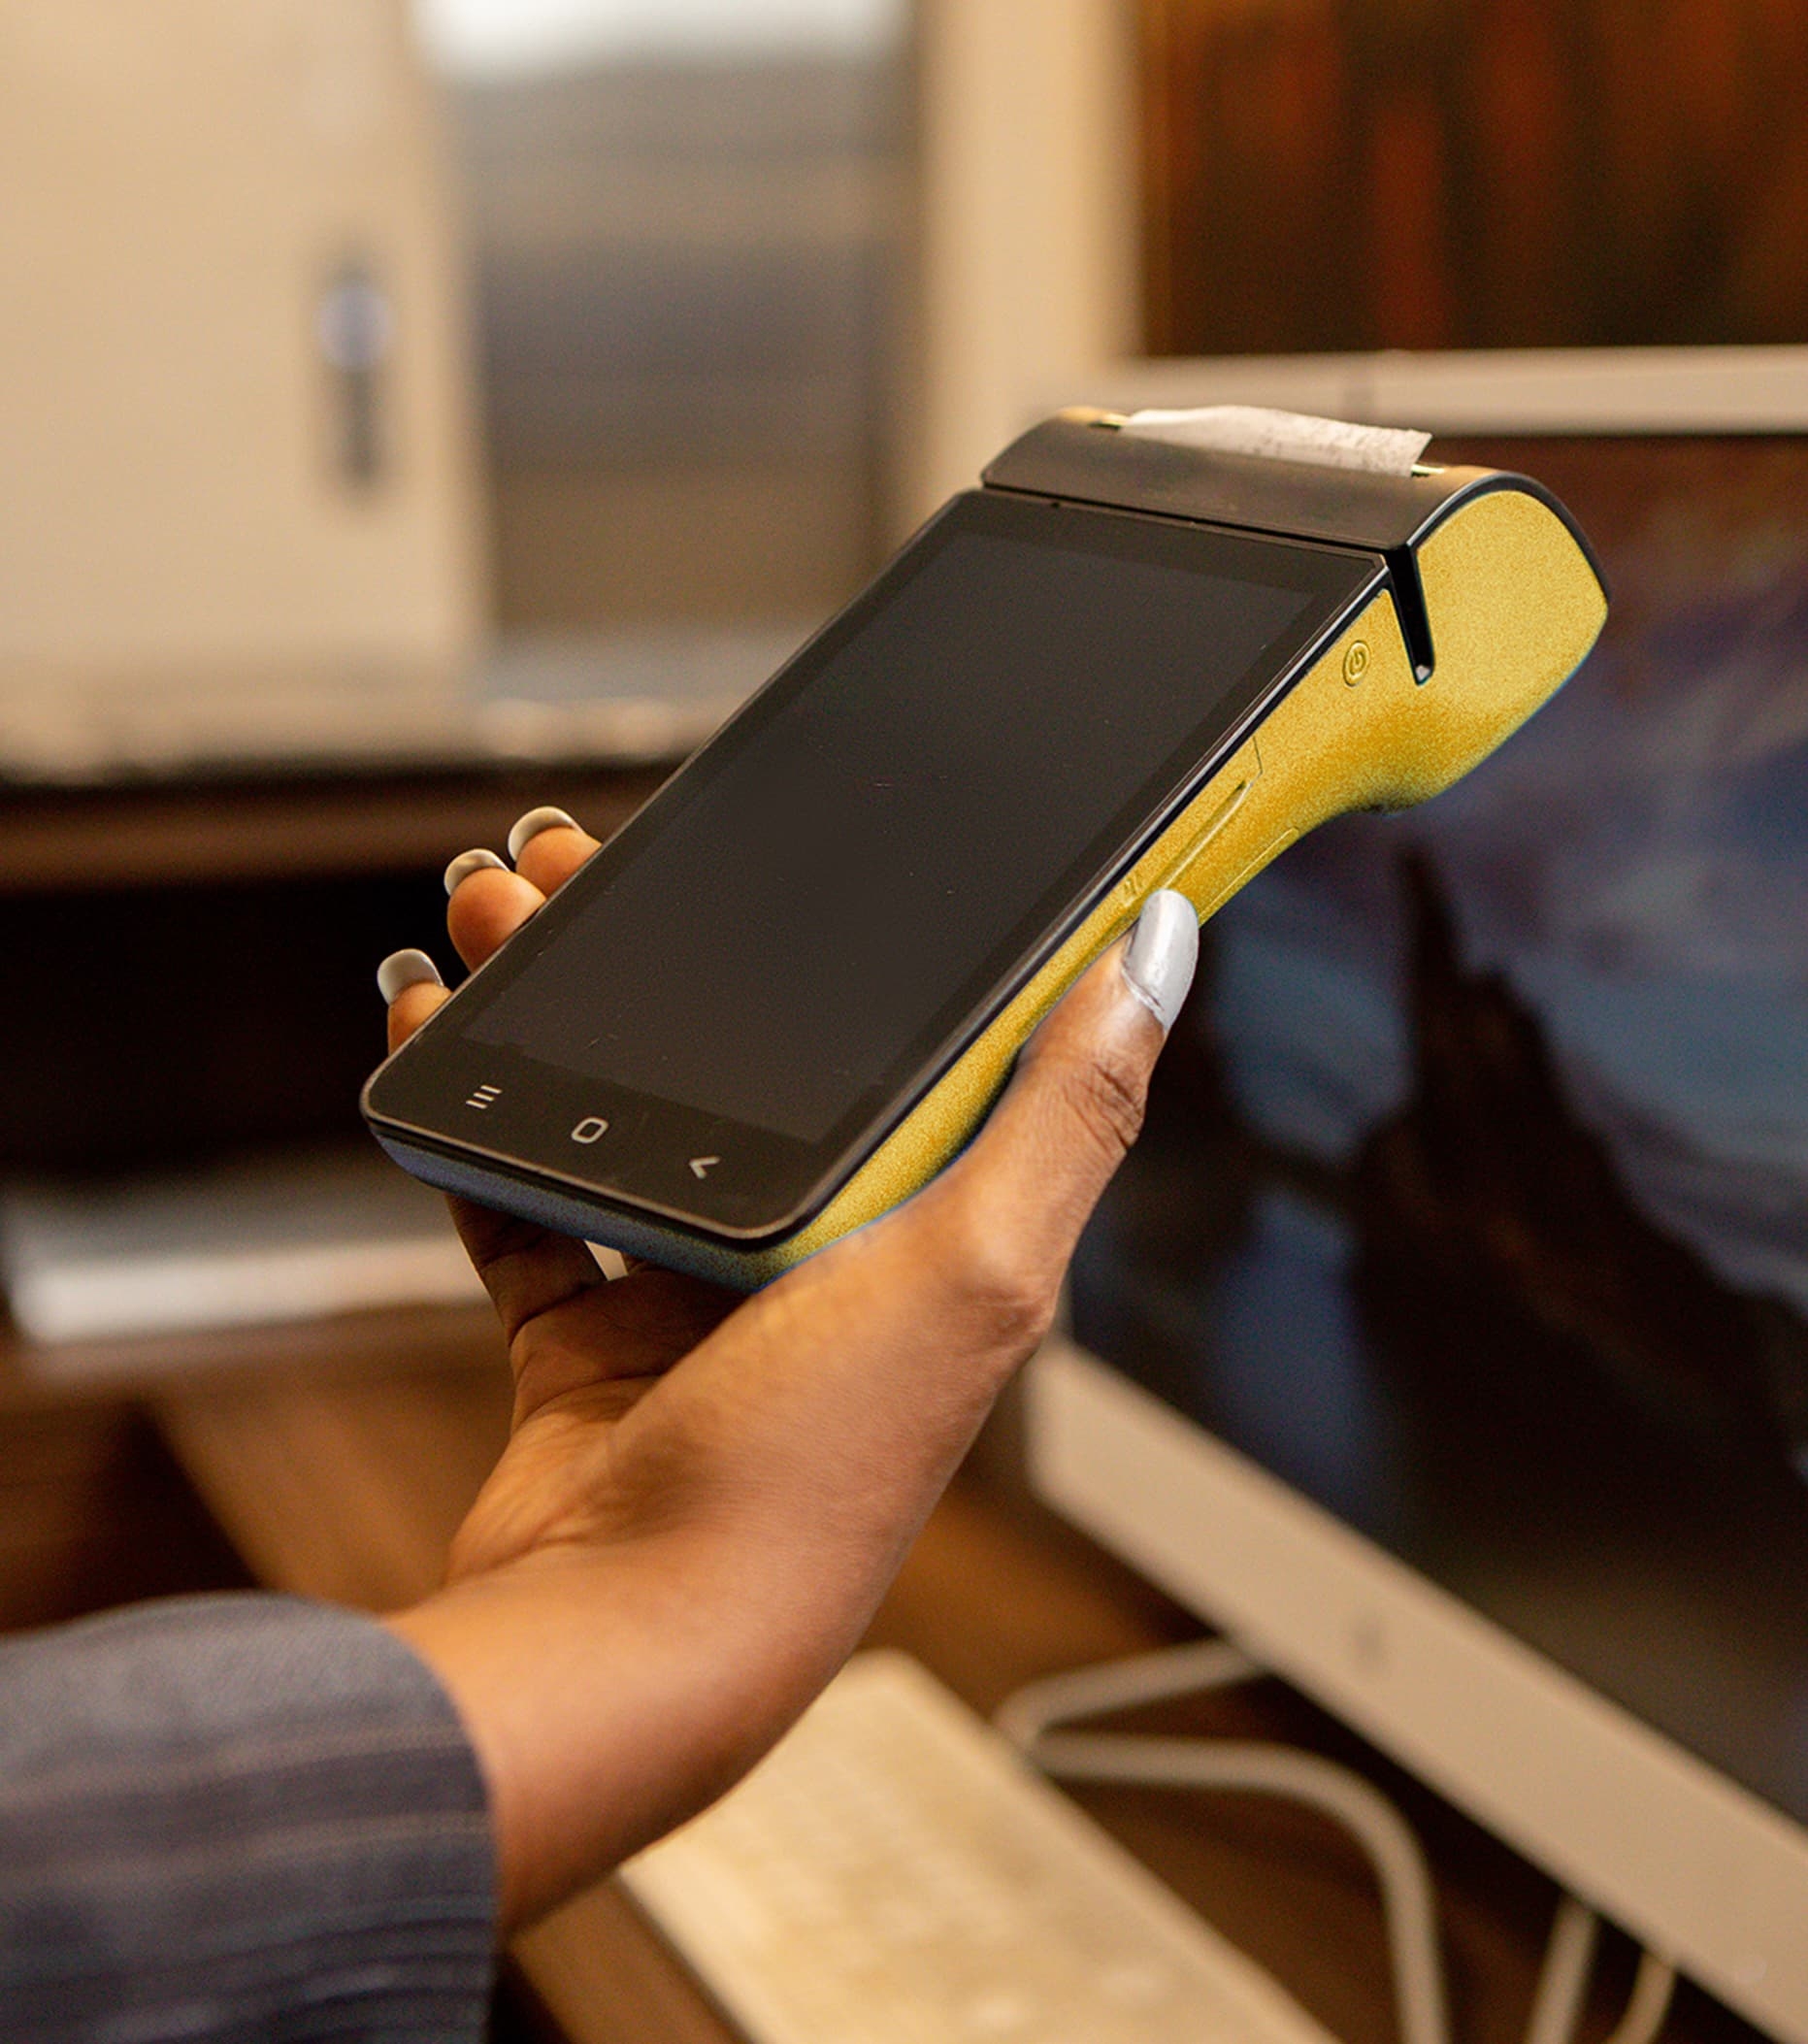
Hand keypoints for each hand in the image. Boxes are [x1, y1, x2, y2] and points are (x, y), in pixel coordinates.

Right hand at [380, 809, 1198, 1930]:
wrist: (623, 1640)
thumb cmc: (809, 1476)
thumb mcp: (975, 1267)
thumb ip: (1066, 1109)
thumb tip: (1157, 946)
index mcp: (934, 1236)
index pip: (902, 1043)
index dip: (845, 934)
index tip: (769, 837)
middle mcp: (827, 1266)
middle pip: (744, 1065)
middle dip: (655, 951)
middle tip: (566, 860)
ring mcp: (701, 1307)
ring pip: (625, 1116)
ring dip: (554, 1013)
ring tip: (485, 915)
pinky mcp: (592, 1347)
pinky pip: (527, 1205)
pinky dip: (481, 1127)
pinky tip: (438, 1035)